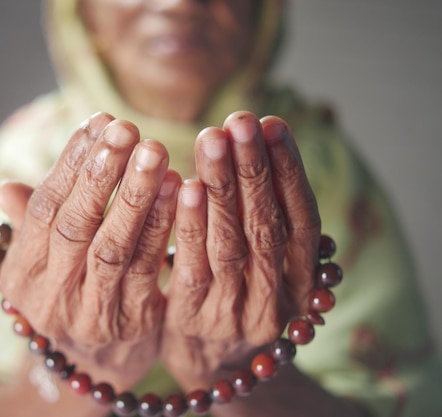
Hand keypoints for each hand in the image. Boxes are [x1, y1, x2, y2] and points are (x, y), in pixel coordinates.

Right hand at [0, 112, 180, 389]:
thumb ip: (32, 224)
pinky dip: (162, 227)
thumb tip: (5, 189)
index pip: (44, 208)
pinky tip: (177, 190)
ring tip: (153, 151)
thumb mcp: (43, 261)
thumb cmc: (71, 289)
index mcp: (23, 272)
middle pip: (76, 225)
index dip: (71, 163)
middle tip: (126, 128)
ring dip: (134, 196)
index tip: (98, 122)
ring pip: (112, 246)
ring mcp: (91, 311)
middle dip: (102, 174)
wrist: (95, 359)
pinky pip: (149, 268)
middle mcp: (50, 294)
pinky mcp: (132, 320)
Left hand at [161, 112, 320, 386]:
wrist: (215, 367)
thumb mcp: (269, 265)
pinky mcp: (194, 317)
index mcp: (302, 278)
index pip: (302, 217)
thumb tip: (263, 150)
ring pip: (232, 242)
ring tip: (212, 139)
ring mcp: (235, 310)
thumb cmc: (240, 297)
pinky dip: (191, 226)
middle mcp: (276, 296)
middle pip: (267, 224)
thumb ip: (268, 220)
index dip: (289, 169)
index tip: (272, 124)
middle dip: (254, 168)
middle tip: (240, 120)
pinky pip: (192, 267)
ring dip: (223, 187)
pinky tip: (185, 188)